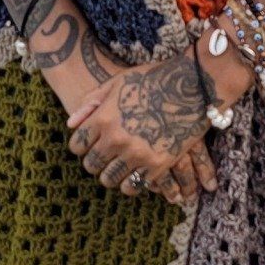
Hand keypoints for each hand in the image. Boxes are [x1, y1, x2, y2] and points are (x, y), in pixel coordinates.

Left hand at [58, 38, 239, 203]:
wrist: (193, 85)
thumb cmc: (153, 79)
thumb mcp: (118, 82)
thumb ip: (92, 103)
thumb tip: (71, 124)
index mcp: (103, 118)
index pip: (77, 145)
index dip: (80, 146)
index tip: (86, 147)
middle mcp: (116, 139)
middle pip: (91, 165)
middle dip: (93, 163)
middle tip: (100, 160)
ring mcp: (137, 154)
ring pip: (110, 179)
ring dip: (109, 176)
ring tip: (114, 171)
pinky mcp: (157, 165)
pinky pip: (134, 186)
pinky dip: (129, 185)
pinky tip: (132, 177)